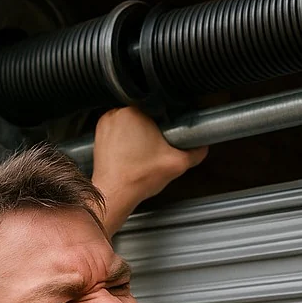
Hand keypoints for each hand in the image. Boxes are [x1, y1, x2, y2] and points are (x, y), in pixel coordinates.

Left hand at [91, 107, 207, 234]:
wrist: (115, 193)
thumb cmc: (138, 178)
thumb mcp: (177, 164)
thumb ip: (195, 153)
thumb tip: (203, 147)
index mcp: (135, 112)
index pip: (157, 109)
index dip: (165, 124)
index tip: (167, 136)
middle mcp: (116, 114)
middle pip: (143, 116)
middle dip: (151, 130)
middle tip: (156, 148)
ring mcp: (105, 123)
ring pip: (130, 123)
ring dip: (138, 133)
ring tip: (143, 151)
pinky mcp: (99, 134)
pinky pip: (118, 130)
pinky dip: (125, 139)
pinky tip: (132, 153)